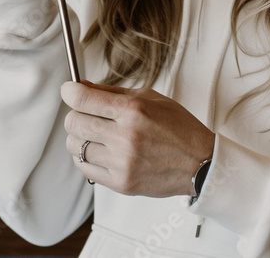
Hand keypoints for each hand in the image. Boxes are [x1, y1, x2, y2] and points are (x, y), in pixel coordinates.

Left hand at [61, 81, 214, 196]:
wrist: (200, 163)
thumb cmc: (179, 127)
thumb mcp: (152, 99)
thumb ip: (114, 92)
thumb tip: (82, 87)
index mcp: (134, 111)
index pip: (84, 99)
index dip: (70, 91)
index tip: (69, 90)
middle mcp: (126, 136)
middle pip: (73, 122)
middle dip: (76, 114)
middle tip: (86, 113)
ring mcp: (122, 162)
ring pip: (74, 146)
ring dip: (80, 137)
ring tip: (96, 134)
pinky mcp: (120, 182)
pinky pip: (84, 167)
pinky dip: (85, 156)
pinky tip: (100, 151)